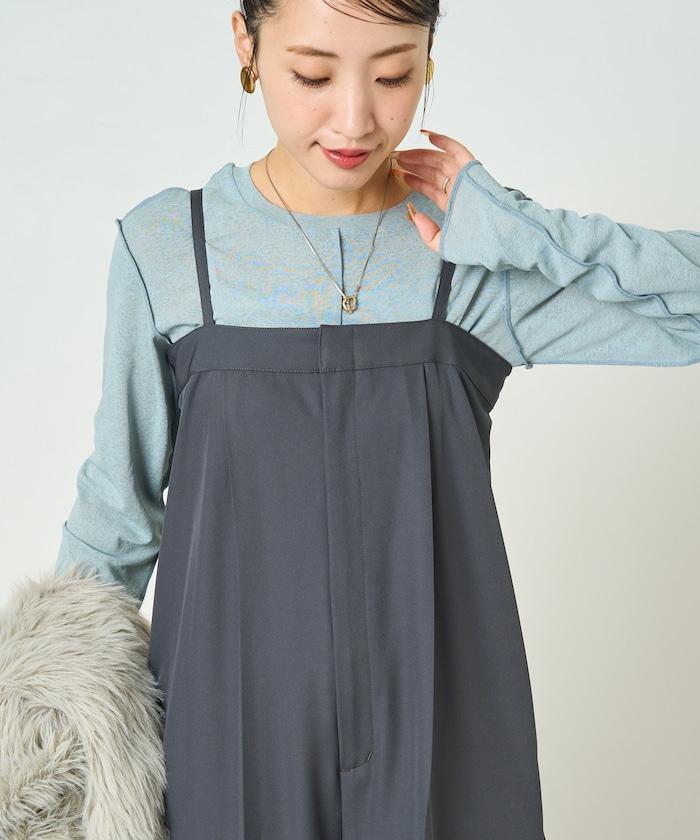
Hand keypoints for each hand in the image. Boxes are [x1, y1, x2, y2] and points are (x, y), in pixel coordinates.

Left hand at [390, 129, 476, 253]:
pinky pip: (456, 150)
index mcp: (454, 206)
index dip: (416, 182)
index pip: (431, 190)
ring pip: (439, 162)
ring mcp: (466, 178)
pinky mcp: (472, 169)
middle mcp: (459, 190)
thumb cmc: (478, 243)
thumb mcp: (445, 245)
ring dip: (421, 155)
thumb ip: (427, 234)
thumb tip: (414, 215)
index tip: (401, 175)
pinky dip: (443, 141)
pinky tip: (426, 135)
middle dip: (415, 166)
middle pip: (433, 173)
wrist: (499, 235)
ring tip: (403, 153)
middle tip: (397, 160)